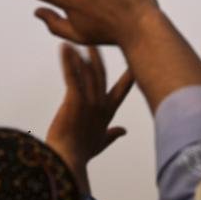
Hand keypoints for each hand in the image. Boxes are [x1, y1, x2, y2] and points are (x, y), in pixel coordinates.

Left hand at [45, 45, 133, 191]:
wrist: (68, 160)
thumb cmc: (81, 153)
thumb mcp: (101, 143)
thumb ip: (113, 135)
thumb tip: (123, 131)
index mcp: (106, 113)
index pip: (121, 90)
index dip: (128, 76)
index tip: (136, 63)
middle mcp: (100, 104)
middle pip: (103, 74)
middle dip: (102, 57)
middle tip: (105, 40)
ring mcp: (88, 101)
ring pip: (89, 71)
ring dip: (85, 54)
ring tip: (83, 39)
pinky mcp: (74, 100)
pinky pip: (71, 75)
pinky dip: (68, 61)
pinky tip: (64, 48)